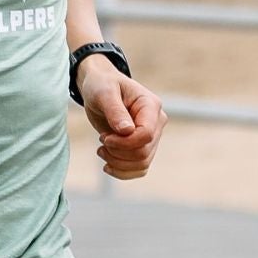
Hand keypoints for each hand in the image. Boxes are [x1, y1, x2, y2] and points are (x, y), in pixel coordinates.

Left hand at [78, 60, 165, 179]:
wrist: (100, 89)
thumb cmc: (102, 85)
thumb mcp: (104, 93)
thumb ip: (115, 110)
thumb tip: (127, 131)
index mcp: (151, 106)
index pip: (146, 135)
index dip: (124, 143)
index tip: (104, 137)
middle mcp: (156, 122)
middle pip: (143, 153)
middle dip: (117, 153)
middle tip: (101, 140)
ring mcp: (152, 136)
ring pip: (142, 164)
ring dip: (118, 163)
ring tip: (101, 150)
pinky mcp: (144, 146)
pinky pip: (140, 169)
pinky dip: (122, 171)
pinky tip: (107, 164)